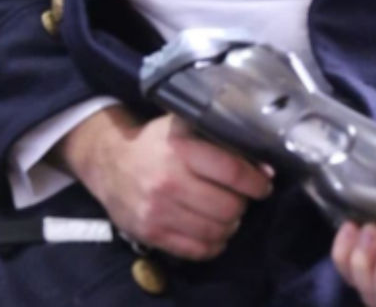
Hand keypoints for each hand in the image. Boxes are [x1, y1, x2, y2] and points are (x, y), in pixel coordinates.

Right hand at [53, 107, 273, 260]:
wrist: (110, 162)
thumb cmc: (156, 142)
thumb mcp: (183, 126)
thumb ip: (219, 139)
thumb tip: (262, 165)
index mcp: (181, 148)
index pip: (232, 171)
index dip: (256, 182)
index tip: (264, 184)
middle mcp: (169, 181)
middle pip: (228, 207)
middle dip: (242, 204)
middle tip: (241, 198)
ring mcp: (158, 211)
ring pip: (215, 231)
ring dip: (230, 225)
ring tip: (228, 214)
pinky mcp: (151, 233)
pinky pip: (196, 250)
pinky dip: (213, 244)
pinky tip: (213, 231)